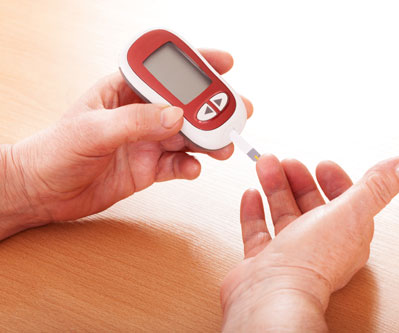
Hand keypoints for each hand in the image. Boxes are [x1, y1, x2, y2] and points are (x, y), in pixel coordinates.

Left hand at [0, 49, 252, 239]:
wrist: (43, 193)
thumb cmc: (54, 151)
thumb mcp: (93, 130)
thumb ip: (136, 121)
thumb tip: (176, 115)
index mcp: (123, 91)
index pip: (164, 71)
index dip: (195, 63)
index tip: (224, 64)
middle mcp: (139, 114)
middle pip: (185, 105)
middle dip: (212, 108)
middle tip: (237, 112)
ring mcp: (146, 141)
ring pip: (187, 136)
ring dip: (208, 140)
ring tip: (223, 147)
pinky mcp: (148, 167)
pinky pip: (178, 164)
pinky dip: (190, 167)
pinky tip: (193, 169)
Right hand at [221, 154, 398, 331]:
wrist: (273, 293)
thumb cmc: (312, 261)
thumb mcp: (350, 213)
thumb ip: (376, 188)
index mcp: (346, 236)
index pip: (345, 203)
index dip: (335, 181)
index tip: (323, 165)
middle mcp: (319, 246)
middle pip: (309, 205)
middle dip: (298, 179)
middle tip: (286, 161)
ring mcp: (290, 254)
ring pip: (283, 214)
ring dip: (275, 187)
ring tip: (266, 167)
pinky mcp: (264, 261)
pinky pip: (259, 232)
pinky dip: (255, 211)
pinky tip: (251, 195)